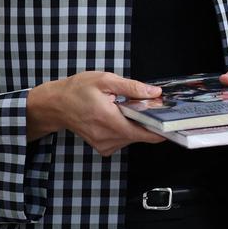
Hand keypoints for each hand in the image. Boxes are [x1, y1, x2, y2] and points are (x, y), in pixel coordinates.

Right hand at [27, 71, 164, 156]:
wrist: (56, 105)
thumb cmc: (77, 90)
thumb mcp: (105, 80)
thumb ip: (132, 87)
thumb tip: (154, 92)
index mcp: (110, 120)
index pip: (145, 133)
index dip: (161, 129)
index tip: (171, 122)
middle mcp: (108, 137)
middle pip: (140, 135)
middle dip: (145, 121)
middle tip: (141, 104)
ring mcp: (104, 145)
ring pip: (132, 137)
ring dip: (133, 124)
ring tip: (121, 108)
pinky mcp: (102, 148)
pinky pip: (122, 140)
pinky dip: (124, 129)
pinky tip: (115, 117)